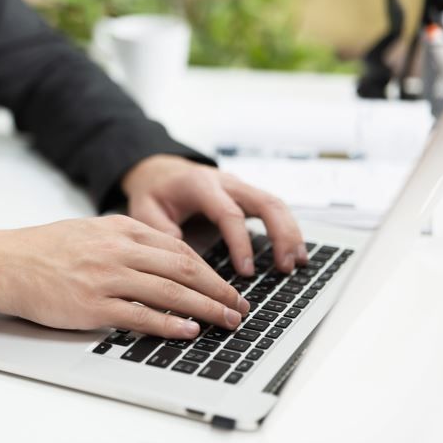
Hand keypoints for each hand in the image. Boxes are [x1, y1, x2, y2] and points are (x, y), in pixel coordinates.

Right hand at [0, 216, 248, 337]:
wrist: (4, 262)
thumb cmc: (42, 249)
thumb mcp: (89, 230)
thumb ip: (124, 240)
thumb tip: (162, 258)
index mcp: (117, 229)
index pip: (176, 248)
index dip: (208, 268)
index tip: (226, 284)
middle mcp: (115, 250)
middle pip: (182, 268)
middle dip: (217, 289)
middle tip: (238, 306)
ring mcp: (104, 278)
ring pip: (168, 292)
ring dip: (205, 308)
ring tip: (226, 320)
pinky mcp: (91, 306)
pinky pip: (140, 316)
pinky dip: (169, 324)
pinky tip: (188, 330)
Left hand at [122, 155, 306, 275]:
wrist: (159, 171)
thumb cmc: (154, 193)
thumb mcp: (145, 210)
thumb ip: (161, 231)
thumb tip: (182, 258)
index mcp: (200, 185)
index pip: (228, 213)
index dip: (240, 242)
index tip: (246, 271)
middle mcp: (226, 182)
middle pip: (265, 202)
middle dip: (281, 234)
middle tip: (286, 266)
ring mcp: (239, 186)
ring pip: (275, 203)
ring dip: (290, 232)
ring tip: (297, 263)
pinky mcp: (246, 195)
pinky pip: (273, 208)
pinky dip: (287, 229)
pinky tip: (294, 252)